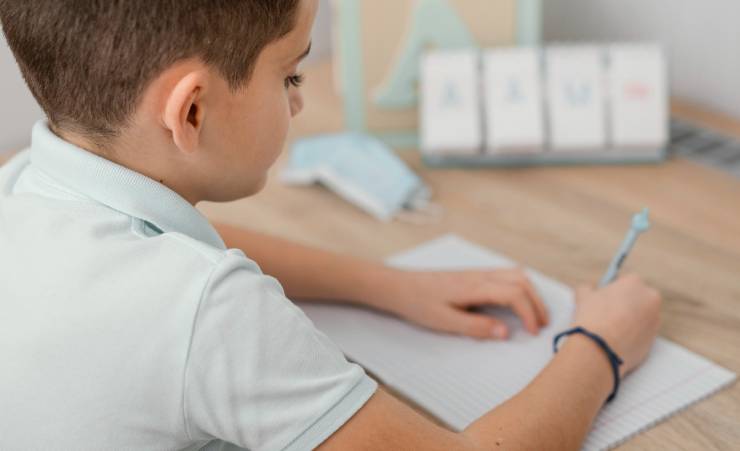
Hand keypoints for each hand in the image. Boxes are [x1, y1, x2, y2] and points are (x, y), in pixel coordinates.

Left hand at [382, 268, 548, 339]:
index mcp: (475, 286)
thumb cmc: (419, 304)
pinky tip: (518, 302)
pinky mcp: (473, 275)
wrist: (400, 286)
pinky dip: (520, 287)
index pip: (514, 293)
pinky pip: (505, 274)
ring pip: (515, 274)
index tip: (533, 332)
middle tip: (542, 325)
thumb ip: (476, 327)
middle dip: (537, 302)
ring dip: (530, 293)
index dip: (529, 313)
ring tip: (535, 315)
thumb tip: (506, 332)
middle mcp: (480, 275)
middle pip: (521, 280)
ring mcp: (478, 272)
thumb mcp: (445, 321)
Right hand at [572, 274, 661, 375]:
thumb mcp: (583, 296)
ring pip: (641, 317)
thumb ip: (588, 288)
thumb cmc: (592, 318)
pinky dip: (631, 335)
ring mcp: (655, 320)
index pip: (625, 281)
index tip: (604, 297)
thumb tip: (590, 289)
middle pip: (637, 298)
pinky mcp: (654, 339)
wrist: (599, 349)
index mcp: (634, 282)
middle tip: (607, 313)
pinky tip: (615, 340)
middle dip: (625, 304)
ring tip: (609, 329)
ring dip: (629, 320)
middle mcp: (650, 298)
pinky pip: (641, 334)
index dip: (613, 289)